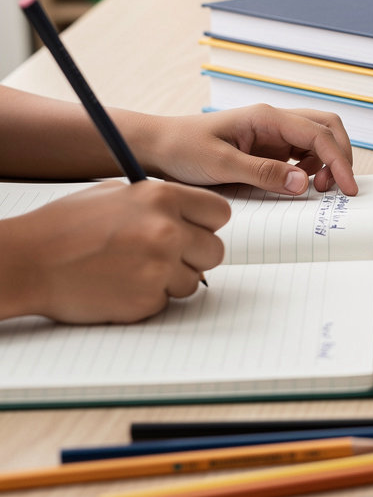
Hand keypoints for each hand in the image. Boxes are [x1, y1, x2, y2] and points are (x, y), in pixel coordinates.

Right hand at [0, 180, 229, 323]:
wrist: (27, 262)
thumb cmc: (64, 227)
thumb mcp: (116, 195)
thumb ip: (159, 203)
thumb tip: (189, 216)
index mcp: (162, 198)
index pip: (220, 213)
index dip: (207, 225)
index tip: (196, 231)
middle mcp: (167, 231)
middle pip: (216, 251)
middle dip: (195, 256)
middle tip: (166, 256)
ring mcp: (159, 267)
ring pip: (193, 280)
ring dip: (171, 279)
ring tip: (132, 269)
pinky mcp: (147, 299)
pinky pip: (166, 301)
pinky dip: (149, 297)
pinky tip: (120, 285)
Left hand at [136, 105, 357, 195]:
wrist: (157, 147)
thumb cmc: (182, 149)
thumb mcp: (220, 165)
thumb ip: (264, 174)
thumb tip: (303, 183)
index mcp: (265, 117)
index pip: (318, 134)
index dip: (339, 161)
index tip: (347, 188)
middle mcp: (274, 121)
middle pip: (327, 127)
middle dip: (341, 156)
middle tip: (339, 188)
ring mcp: (272, 133)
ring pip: (318, 139)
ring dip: (328, 162)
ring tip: (318, 189)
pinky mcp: (268, 147)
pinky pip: (302, 153)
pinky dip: (312, 168)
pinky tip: (300, 184)